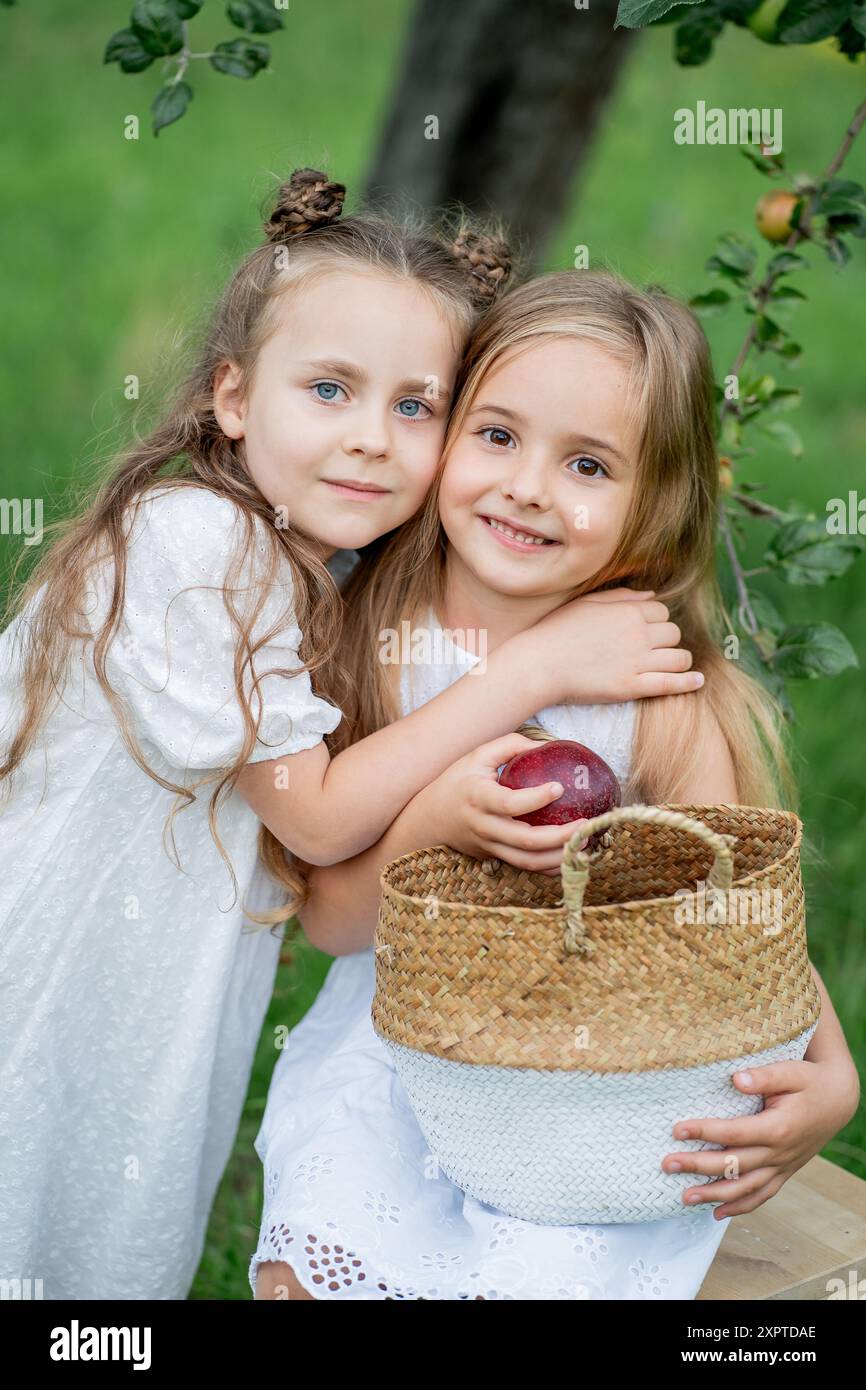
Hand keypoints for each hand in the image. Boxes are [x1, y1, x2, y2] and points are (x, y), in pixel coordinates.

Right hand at [413, 732, 589, 874]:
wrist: (429, 818)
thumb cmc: (457, 781)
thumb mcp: (477, 755)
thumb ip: (510, 746)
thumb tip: (546, 746)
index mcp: (478, 798)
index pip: (510, 804)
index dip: (536, 798)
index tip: (560, 786)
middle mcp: (484, 826)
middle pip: (525, 840)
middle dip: (560, 836)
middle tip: (586, 824)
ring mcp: (490, 846)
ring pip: (528, 861)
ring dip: (560, 856)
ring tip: (585, 840)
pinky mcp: (495, 857)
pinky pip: (526, 867)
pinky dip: (550, 866)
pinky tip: (571, 854)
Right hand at [516, 588, 703, 706]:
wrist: (538, 664)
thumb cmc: (557, 631)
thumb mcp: (588, 602)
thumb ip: (622, 596)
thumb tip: (652, 594)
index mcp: (628, 611)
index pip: (662, 612)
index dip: (656, 621)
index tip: (646, 631)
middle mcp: (638, 634)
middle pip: (673, 633)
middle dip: (666, 640)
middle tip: (653, 648)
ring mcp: (637, 662)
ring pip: (679, 657)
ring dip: (679, 660)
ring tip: (672, 664)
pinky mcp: (631, 687)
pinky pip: (671, 684)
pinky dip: (688, 682)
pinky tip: (697, 681)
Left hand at [660, 1056, 860, 1220]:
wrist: (839, 1101)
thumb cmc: (810, 1082)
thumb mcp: (791, 1071)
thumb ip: (764, 1076)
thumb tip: (736, 1079)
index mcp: (778, 1127)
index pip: (734, 1133)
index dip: (705, 1132)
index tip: (677, 1129)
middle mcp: (779, 1153)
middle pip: (733, 1165)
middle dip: (698, 1166)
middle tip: (667, 1164)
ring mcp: (782, 1167)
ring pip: (745, 1188)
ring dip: (713, 1195)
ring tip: (684, 1197)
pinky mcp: (784, 1172)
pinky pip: (761, 1195)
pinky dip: (740, 1207)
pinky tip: (717, 1214)